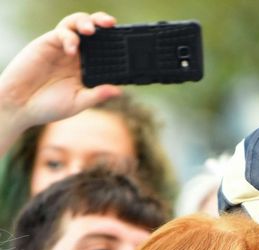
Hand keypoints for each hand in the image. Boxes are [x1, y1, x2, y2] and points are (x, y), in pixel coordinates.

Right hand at [0, 12, 120, 151]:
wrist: (21, 105)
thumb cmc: (49, 106)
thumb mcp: (78, 102)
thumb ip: (97, 95)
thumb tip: (119, 91)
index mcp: (85, 69)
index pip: (103, 51)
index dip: (114, 45)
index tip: (127, 43)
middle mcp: (76, 56)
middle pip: (93, 32)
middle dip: (102, 23)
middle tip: (112, 25)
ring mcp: (62, 48)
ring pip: (76, 24)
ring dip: (86, 22)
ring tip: (92, 30)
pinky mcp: (47, 43)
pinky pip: (61, 32)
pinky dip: (69, 37)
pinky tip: (71, 49)